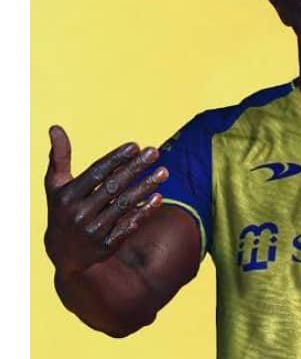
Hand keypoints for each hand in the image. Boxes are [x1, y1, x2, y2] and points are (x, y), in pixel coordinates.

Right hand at [43, 125, 168, 277]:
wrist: (64, 255)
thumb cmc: (63, 210)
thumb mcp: (55, 186)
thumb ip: (59, 157)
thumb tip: (55, 127)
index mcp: (67, 196)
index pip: (96, 173)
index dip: (116, 159)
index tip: (135, 146)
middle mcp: (79, 214)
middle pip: (113, 187)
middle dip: (135, 168)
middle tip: (155, 152)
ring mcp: (93, 230)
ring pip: (124, 205)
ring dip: (146, 187)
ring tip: (164, 171)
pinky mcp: (106, 245)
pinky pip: (129, 225)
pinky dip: (144, 211)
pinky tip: (158, 197)